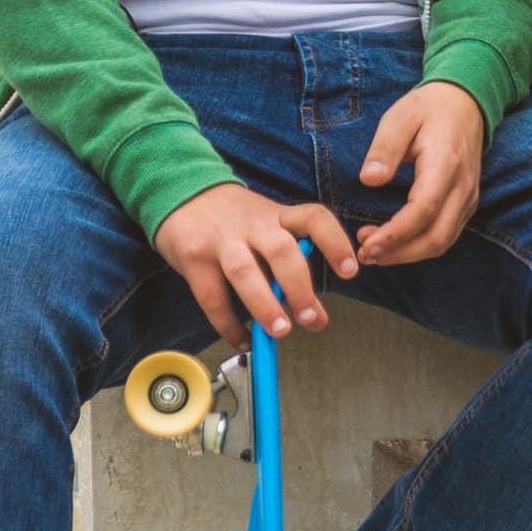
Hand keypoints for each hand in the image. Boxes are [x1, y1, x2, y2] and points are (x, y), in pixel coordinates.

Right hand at [154, 182, 358, 341]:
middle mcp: (253, 224)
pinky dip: (229, 325)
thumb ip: (285, 258)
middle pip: (282, 251)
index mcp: (278, 215)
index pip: (315, 218)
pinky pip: (212, 297)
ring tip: (280, 330)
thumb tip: (311, 311)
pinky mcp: (193, 257)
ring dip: (265, 305)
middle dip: (299, 288)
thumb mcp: (265, 223)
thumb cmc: (234, 217)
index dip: (336, 243)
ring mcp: (221, 240)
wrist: (181, 190)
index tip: (350, 271)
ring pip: (245, 272)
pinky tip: (244, 340)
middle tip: (313, 318)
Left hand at [358, 80, 484, 267]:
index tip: (367, 243)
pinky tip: (396, 244)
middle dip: (400, 253)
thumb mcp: (400, 118)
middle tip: (366, 254)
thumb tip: (369, 180)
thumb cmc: (428, 110)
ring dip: (409, 254)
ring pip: (443, 241)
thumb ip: (385, 148)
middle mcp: (462, 187)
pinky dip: (420, 247)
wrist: (465, 104)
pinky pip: (447, 235)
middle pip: (436, 237)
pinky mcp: (467, 204)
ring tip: (375, 252)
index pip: (424, 209)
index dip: (396, 233)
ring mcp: (468, 198)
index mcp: (445, 164)